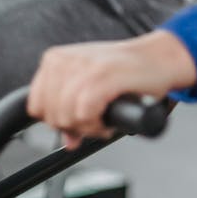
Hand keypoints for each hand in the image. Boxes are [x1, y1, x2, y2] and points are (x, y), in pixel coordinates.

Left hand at [27, 30, 196, 147]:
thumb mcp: (90, 84)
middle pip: (51, 115)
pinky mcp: (103, 76)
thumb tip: (67, 139)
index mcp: (57, 59)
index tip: (76, 121)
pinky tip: (110, 119)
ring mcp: (85, 67)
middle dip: (73, 127)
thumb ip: (71, 107)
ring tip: (104, 118)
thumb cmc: (129, 72)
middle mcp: (67, 60)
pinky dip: (98, 125)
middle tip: (95, 121)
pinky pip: (84, 115)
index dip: (56, 121)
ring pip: (66, 117)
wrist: (161, 58)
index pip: (35, 104)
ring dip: (88, 127)